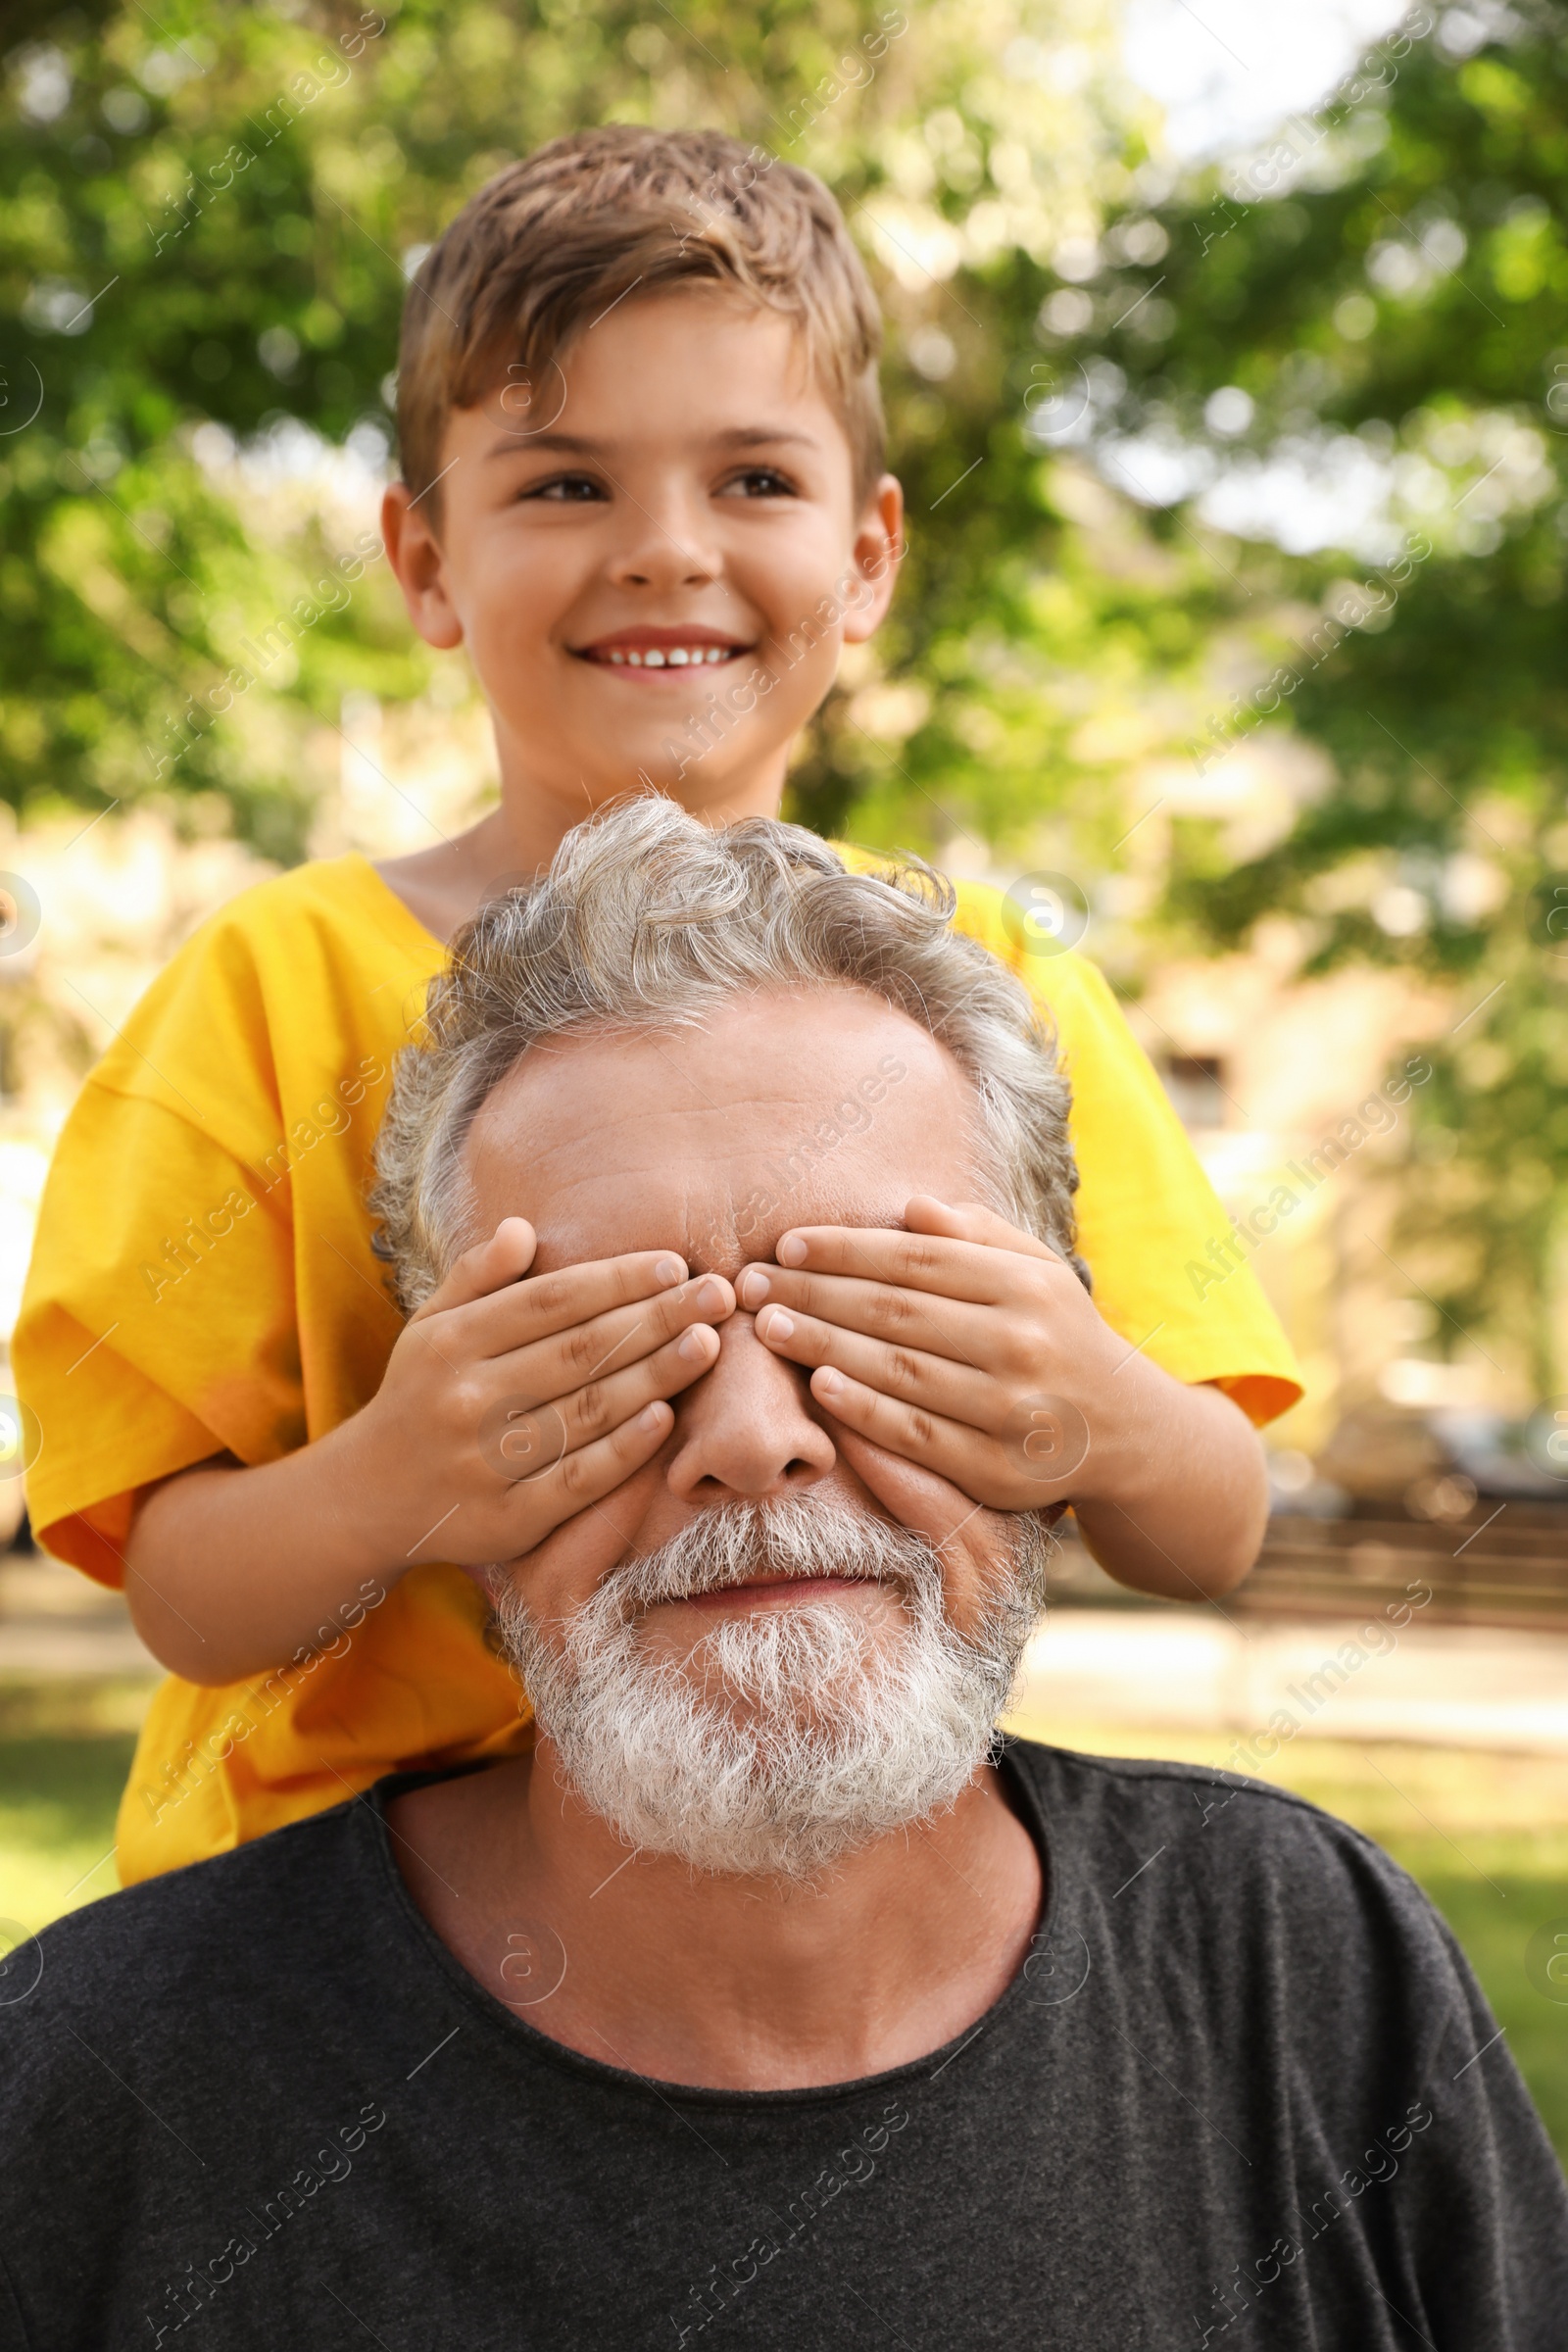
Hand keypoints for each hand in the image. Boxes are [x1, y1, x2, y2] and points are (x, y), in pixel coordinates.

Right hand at [347, 1217, 734, 1568]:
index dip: (616, 1279)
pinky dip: (624, 1449)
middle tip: (718, 1294)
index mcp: (451, 1342)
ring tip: (710, 1344)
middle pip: (579, 1351)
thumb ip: (476, 1277)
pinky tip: (666, 1417)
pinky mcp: (506, 1520)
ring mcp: (485, 1463)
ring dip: (655, 1375)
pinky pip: (577, 1480)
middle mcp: (466, 1399)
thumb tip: (522, 1227)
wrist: (366, 1500)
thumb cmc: (418, 1396)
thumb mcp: (429, 1327)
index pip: (549, 1301)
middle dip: (657, 1318)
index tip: (673, 1263)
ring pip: (586, 1412)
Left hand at [738, 1196, 1122, 1512]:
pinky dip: (862, 1409)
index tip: (787, 1245)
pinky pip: (915, 1434)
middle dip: (814, 1293)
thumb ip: (975, 1235)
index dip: (845, 1249)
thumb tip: (909, 1207)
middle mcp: (1022, 1343)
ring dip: (822, 1346)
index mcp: (1026, 1285)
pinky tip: (817, 1386)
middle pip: (896, 1311)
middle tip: (753, 1283)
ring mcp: (1010, 1410)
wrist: (1124, 1430)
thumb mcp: (1035, 1271)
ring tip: (769, 1326)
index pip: (916, 1259)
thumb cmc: (1057, 1333)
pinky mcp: (997, 1468)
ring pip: (898, 1371)